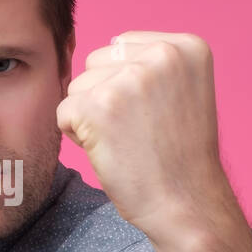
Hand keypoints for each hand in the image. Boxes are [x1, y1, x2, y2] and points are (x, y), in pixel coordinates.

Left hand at [56, 31, 240, 240]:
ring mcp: (131, 77)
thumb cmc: (180, 157)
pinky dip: (78, 136)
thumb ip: (149, 64)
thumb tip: (97, 51)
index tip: (154, 115)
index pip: (122, 46)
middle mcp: (162, 54)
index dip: (125, 85)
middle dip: (105, 97)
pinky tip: (111, 151)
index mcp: (186, 47)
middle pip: (96, 62)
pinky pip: (64, 111)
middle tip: (139, 132)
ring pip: (78, 86)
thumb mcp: (182, 91)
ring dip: (91, 117)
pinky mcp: (100, 104)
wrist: (187, 204)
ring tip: (127, 142)